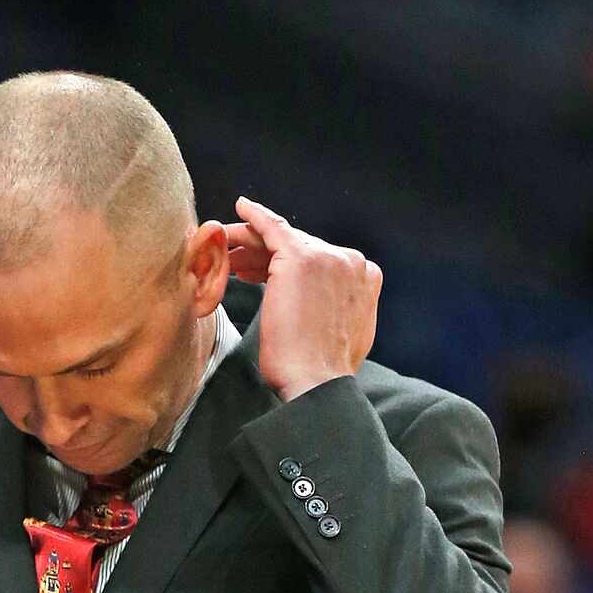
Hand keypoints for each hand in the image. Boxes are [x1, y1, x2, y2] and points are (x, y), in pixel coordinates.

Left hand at [224, 197, 382, 401]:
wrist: (316, 383)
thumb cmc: (321, 372)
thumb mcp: (343, 335)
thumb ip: (339, 310)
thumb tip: (324, 310)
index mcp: (366, 278)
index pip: (320, 262)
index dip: (287, 267)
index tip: (262, 274)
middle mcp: (352, 261)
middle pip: (300, 249)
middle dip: (265, 257)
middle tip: (236, 264)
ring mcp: (329, 257)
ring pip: (282, 241)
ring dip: (251, 244)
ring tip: (226, 250)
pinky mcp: (302, 258)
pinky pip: (273, 228)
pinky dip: (255, 217)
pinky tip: (241, 209)